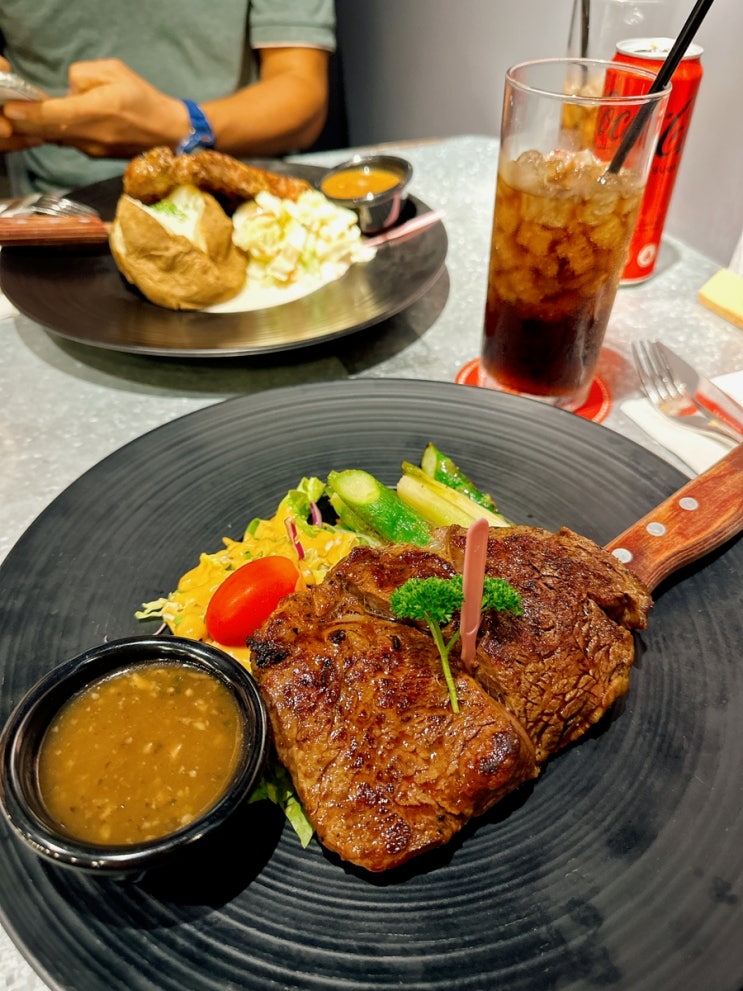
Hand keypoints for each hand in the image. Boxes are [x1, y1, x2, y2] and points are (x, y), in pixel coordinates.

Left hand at [3, 58, 189, 157]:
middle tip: (12, 112)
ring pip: (57, 137)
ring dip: (43, 127)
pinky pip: (69, 141)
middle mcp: (92, 135)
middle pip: (49, 130)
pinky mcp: (94, 155)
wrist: (169, 133)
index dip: (30, 113)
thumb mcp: (114, 71)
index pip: (55, 114)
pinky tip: (60, 123)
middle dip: (27, 122)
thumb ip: (84, 75)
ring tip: (32, 115)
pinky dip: (59, 132)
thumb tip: (67, 90)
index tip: (11, 108)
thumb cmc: (144, 98)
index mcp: (97, 109)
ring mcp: (92, 149)